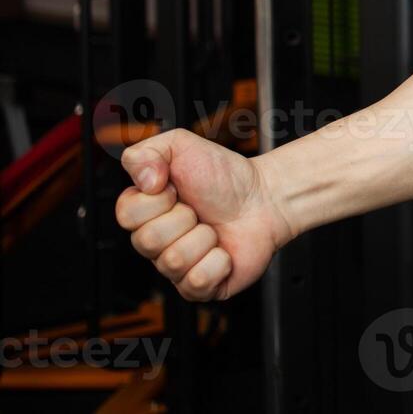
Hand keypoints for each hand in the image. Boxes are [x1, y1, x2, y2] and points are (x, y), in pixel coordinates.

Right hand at [115, 129, 294, 301]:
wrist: (266, 197)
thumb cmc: (226, 176)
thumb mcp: (181, 145)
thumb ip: (146, 152)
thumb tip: (142, 182)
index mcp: (145, 213)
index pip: (126, 214)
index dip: (157, 199)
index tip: (176, 188)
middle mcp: (156, 243)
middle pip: (147, 241)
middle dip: (183, 218)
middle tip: (200, 210)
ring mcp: (177, 268)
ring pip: (173, 261)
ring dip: (203, 238)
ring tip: (214, 227)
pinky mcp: (201, 286)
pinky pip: (197, 282)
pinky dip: (218, 262)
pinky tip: (224, 249)